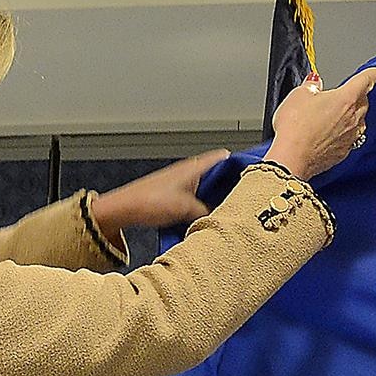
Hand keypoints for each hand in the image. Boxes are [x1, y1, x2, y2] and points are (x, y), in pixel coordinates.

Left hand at [88, 148, 231, 242]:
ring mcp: (180, 183)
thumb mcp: (187, 208)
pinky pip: (196, 198)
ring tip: (228, 208)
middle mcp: (188, 172)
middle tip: (244, 195)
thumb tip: (221, 217)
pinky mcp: (174, 196)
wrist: (124, 210)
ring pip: (206, 188)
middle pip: (216, 174)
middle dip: (229, 184)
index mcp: (193, 167)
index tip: (251, 170)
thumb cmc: (147, 201)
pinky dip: (203, 206)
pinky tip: (206, 217)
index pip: (222, 157)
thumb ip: (208, 212)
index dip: (237, 162)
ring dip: (215, 197)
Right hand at [265, 67, 375, 180]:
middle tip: (342, 94)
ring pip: (358, 121)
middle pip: (363, 102)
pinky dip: (343, 133)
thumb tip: (314, 84)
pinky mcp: (344, 153)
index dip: (375, 73)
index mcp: (346, 99)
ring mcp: (350, 138)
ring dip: (351, 116)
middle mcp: (353, 119)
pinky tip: (329, 134)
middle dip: (356, 95)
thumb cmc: (295, 128)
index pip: (366, 81)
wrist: (292, 159)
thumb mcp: (298, 96)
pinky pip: (350, 138)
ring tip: (332, 115)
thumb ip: (310, 86)